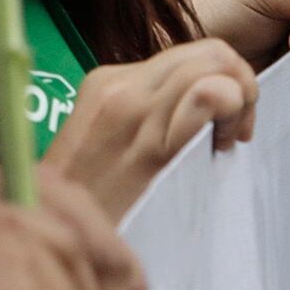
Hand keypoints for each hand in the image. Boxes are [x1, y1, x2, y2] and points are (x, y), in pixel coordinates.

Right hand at [40, 38, 255, 217]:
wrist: (50, 238)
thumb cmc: (87, 208)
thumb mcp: (106, 148)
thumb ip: (145, 121)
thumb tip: (197, 114)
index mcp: (108, 83)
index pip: (189, 55)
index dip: (221, 81)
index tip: (223, 126)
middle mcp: (121, 86)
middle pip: (209, 51)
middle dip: (240, 83)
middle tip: (235, 132)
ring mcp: (134, 109)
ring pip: (215, 62)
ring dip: (240, 97)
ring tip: (228, 140)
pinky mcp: (150, 143)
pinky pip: (208, 95)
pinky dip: (232, 110)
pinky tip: (222, 148)